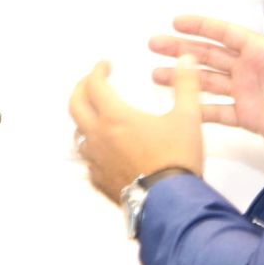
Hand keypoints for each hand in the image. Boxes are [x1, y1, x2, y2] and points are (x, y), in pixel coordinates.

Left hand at [69, 57, 203, 202]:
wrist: (172, 203)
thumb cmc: (177, 160)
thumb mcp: (188, 117)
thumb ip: (186, 85)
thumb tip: (186, 61)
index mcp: (115, 118)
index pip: (94, 85)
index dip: (97, 71)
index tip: (104, 66)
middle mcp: (100, 138)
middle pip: (75, 106)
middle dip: (81, 89)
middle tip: (91, 83)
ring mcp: (97, 162)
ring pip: (79, 135)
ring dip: (84, 120)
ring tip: (95, 116)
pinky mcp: (101, 182)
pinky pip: (88, 162)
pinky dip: (92, 150)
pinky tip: (102, 152)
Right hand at [150, 0, 263, 148]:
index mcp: (261, 50)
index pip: (224, 33)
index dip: (201, 27)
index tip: (177, 21)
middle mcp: (249, 69)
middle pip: (207, 55)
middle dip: (181, 49)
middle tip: (154, 44)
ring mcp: (246, 93)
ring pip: (206, 83)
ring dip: (182, 78)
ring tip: (156, 75)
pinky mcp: (249, 117)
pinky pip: (218, 113)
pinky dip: (198, 110)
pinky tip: (180, 109)